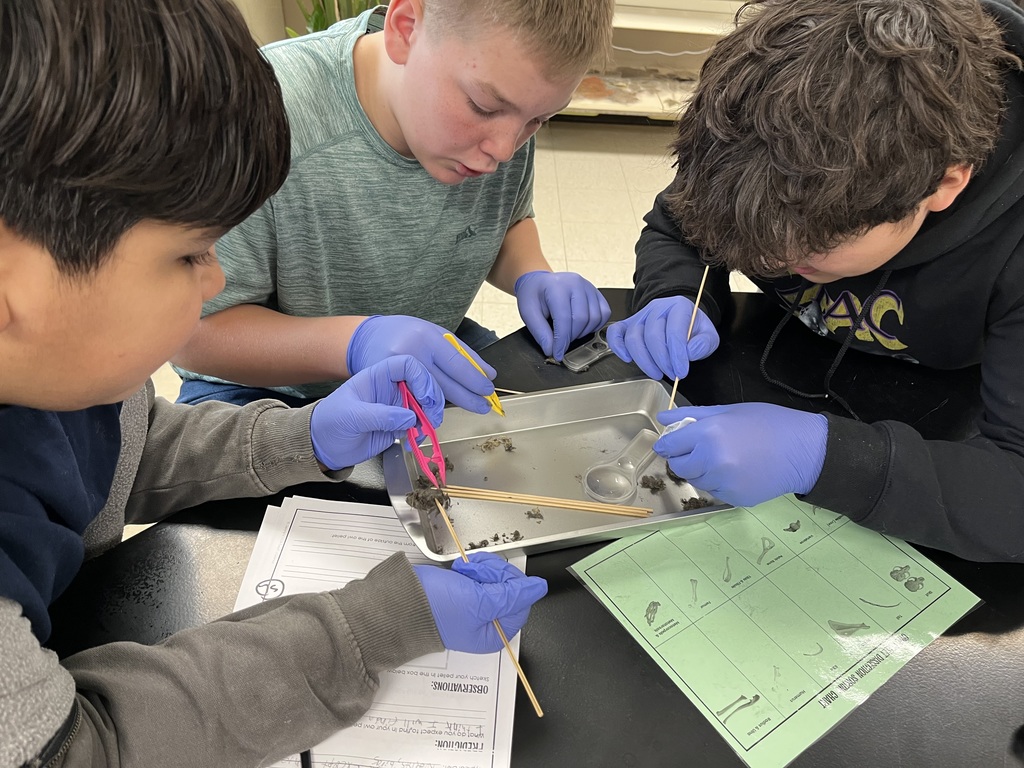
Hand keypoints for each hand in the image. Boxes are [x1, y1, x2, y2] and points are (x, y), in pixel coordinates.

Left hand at [310, 355, 442, 469]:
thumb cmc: (330, 422)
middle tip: (432, 418)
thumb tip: (410, 418)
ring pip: (424, 407)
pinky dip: (421, 433)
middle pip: (422, 385)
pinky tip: (413, 441)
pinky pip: (418, 426)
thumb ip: (380, 415)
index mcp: (378, 377)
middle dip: (432, 401)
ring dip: (429, 419)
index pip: (406, 366)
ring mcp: (396, 408)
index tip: (425, 396)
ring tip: (422, 432)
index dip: (420, 377)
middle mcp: (391, 389)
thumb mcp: (351, 416)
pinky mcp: (398, 426)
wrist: (323, 446)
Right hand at [348, 315, 496, 413]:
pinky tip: (440, 409)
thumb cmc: (405, 333)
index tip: (488, 390)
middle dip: (469, 399)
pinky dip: (428, 407)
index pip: (457, 365)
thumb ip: (463, 353)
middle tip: (484, 406)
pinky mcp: (384, 387)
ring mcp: (395, 373)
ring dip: (450, 406)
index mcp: (426, 338)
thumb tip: (488, 374)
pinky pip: (412, 402)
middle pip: (446, 385)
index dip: (475, 381)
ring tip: (467, 406)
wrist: (366, 337)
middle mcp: (411, 355)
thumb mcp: (436, 334)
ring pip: (429, 398)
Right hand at [414, 552, 547, 653]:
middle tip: (474, 574)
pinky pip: (484, 575)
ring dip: (483, 569)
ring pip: (498, 579)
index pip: (521, 604)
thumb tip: (539, 588)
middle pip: (511, 589)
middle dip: (494, 575)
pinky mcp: (469, 592)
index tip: (491, 579)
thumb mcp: (478, 602)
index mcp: (494, 635)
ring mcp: (478, 606)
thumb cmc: (435, 608)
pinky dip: (475, 569)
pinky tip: (461, 571)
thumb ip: (511, 596)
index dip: (510, 586)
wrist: (403, 598)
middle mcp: (489, 622)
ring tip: (464, 572)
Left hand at [514, 271, 611, 360]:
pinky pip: (604, 313)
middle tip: (561, 342)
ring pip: (595, 318)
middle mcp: (576, 283)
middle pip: (581, 319)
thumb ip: (540, 332)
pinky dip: (595, 325)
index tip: (557, 354)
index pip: (564, 318)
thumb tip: (551, 350)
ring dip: (583, 332)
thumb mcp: (528, 312)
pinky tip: (582, 327)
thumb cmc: (533, 295)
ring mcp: (588, 286)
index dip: (561, 341)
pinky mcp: (596, 292)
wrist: (540, 283)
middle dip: (571, 337)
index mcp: (557, 286)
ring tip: (569, 332)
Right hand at [606, 296, 718, 380]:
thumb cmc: (693, 330)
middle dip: (662, 360)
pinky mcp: (628, 325)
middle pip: (652, 335)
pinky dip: (618, 346)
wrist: (683, 322)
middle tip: (672, 374)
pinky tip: (628, 359)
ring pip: (634, 338)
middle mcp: (657, 308)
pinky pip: (616, 333)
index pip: (674, 330)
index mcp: (679, 306)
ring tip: (657, 373)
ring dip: (644, 361)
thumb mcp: (709, 335)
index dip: (676, 354)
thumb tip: (691, 351)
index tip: (681, 371)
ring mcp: (640, 316)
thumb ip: (705, 343)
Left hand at [653, 403, 827, 506]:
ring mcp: (723, 482)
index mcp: (708, 434)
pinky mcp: (734, 498)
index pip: (669, 446)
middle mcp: (711, 460)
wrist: (804, 451)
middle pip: (679, 466)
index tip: (673, 443)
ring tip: (726, 457)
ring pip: (696, 480)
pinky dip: (720, 483)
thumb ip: (694, 415)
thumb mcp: (729, 410)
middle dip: (684, 458)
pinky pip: (715, 491)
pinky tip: (739, 470)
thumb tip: (664, 417)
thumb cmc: (769, 424)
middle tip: (702, 449)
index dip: (669, 444)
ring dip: (702, 471)